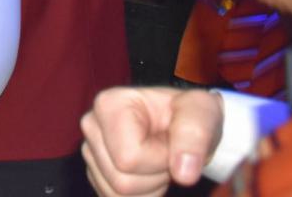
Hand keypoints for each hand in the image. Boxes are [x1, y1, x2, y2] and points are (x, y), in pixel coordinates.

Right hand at [80, 86, 223, 195]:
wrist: (181, 123)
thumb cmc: (187, 113)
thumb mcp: (200, 110)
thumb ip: (194, 135)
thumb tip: (183, 173)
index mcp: (109, 104)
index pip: (129, 158)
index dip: (160, 159)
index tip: (170, 141)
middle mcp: (92, 126)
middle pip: (122, 181)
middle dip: (155, 176)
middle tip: (166, 153)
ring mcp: (90, 150)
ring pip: (119, 195)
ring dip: (149, 188)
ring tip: (157, 161)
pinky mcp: (94, 171)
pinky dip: (141, 195)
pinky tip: (147, 172)